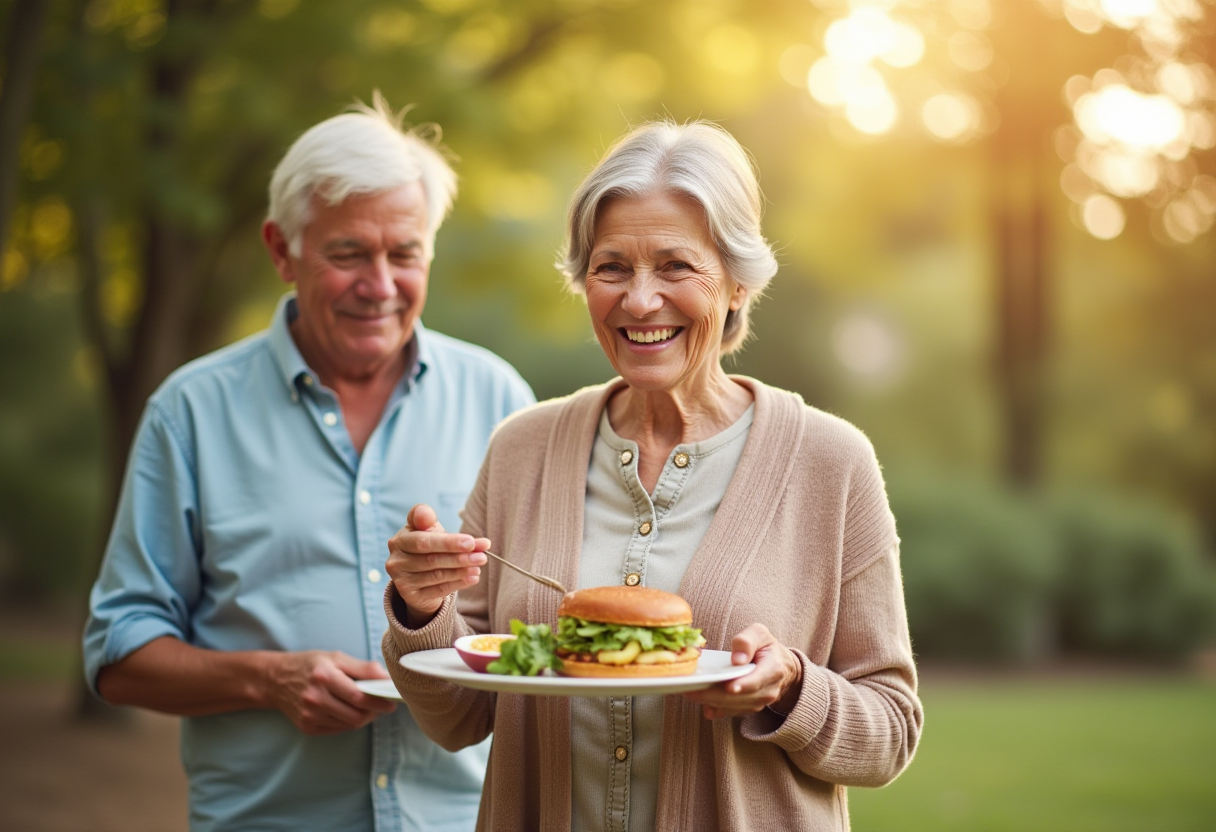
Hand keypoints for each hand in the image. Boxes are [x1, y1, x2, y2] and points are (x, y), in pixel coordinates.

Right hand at [262, 650, 396, 734]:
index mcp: (324, 677)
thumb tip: (387, 678)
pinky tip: (349, 711)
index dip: (380, 701)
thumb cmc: (310, 665)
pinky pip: (337, 729)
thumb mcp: (336, 658)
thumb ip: (363, 668)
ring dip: (364, 717)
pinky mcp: (307, 727)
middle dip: (375, 712)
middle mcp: (315, 698)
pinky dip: (348, 722)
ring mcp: (310, 716)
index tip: (392, 702)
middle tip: (384, 705)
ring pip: (349, 724)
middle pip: (356, 715)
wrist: (275, 680)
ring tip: (368, 707)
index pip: (359, 696)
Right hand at [385, 504, 489, 625]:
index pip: (424, 541)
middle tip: (482, 555)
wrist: (417, 575)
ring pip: (436, 575)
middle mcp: (396, 560)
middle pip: (431, 559)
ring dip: (461, 570)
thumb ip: (430, 520)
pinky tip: (473, 578)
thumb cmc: (426, 545)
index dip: (448, 542)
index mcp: (400, 540)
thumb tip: (435, 520)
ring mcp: (401, 580)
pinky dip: (458, 583)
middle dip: (459, 557)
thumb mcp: (427, 529)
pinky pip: (438, 590)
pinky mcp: (410, 596)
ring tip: (479, 566)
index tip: (471, 542)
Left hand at [681, 623, 801, 719]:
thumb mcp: (761, 634)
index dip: (743, 685)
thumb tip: (737, 659)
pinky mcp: (747, 708)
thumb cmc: (766, 648)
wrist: (781, 667)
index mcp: (773, 669)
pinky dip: (714, 708)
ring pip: (732, 707)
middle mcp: (767, 691)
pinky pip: (729, 712)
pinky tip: (700, 702)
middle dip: (714, 694)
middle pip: (739, 697)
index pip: (757, 680)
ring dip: (710, 701)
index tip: (729, 687)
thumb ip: (747, 641)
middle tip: (691, 689)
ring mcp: (758, 703)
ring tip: (689, 692)